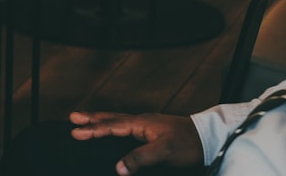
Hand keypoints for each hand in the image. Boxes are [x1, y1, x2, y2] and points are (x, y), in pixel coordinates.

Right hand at [68, 111, 203, 175]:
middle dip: (92, 119)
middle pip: (112, 118)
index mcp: (142, 124)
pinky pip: (128, 125)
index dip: (93, 130)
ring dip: (102, 120)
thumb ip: (140, 158)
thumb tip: (118, 168)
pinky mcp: (155, 131)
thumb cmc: (190, 144)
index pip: (112, 126)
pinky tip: (116, 129)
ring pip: (120, 120)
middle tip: (73, 117)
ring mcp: (149, 125)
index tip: (75, 132)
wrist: (212, 139)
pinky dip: (115, 125)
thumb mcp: (165, 153)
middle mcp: (143, 121)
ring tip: (88, 119)